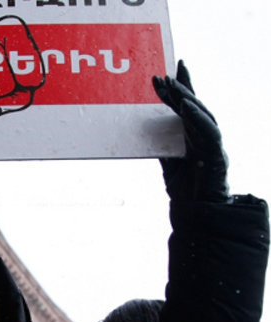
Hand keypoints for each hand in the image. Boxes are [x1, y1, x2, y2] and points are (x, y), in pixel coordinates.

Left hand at [153, 60, 228, 202]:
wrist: (197, 215)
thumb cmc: (185, 190)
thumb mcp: (166, 162)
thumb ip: (160, 144)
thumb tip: (143, 128)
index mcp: (193, 136)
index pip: (186, 108)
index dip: (181, 88)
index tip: (168, 70)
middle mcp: (204, 137)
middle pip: (193, 107)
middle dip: (180, 88)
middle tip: (164, 74)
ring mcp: (212, 145)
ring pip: (202, 115)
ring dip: (187, 98)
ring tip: (172, 86)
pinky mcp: (216, 155)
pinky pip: (209, 132)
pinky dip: (197, 118)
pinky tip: (185, 107)